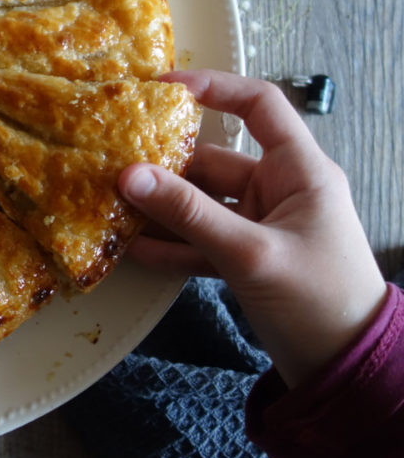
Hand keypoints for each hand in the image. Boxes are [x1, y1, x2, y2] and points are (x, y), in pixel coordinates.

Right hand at [120, 69, 386, 387]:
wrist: (345, 369)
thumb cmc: (318, 300)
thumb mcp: (250, 252)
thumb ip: (189, 214)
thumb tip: (129, 176)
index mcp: (298, 171)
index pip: (258, 106)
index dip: (214, 88)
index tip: (163, 88)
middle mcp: (278, 189)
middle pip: (213, 160)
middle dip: (165, 166)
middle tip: (113, 164)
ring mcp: (259, 224)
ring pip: (200, 203)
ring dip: (161, 209)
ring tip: (112, 207)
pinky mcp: (245, 257)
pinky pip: (200, 240)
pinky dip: (171, 244)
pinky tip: (132, 250)